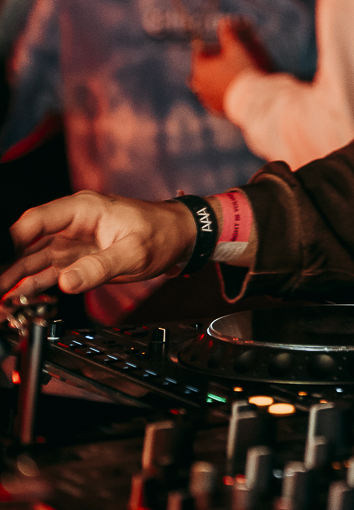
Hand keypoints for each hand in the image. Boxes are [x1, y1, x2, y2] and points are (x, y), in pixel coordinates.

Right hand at [2, 191, 197, 299]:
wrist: (178, 236)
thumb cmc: (161, 233)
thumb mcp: (134, 252)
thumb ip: (100, 267)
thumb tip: (67, 281)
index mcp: (82, 210)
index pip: (36, 221)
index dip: (12, 240)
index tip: (1, 261)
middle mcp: (70, 224)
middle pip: (26, 242)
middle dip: (7, 264)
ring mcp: (70, 242)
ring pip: (32, 260)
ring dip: (14, 279)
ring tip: (0, 299)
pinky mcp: (75, 259)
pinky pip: (46, 272)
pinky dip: (30, 286)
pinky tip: (15, 299)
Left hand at [191, 18, 270, 114]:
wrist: (251, 100)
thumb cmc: (242, 71)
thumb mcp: (236, 49)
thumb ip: (228, 35)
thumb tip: (223, 21)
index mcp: (200, 68)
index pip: (199, 52)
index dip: (212, 47)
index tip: (222, 47)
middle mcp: (198, 84)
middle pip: (201, 69)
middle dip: (211, 64)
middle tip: (227, 61)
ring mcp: (206, 98)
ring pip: (206, 85)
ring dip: (215, 79)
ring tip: (231, 76)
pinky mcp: (215, 109)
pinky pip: (214, 98)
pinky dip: (220, 93)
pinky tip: (231, 90)